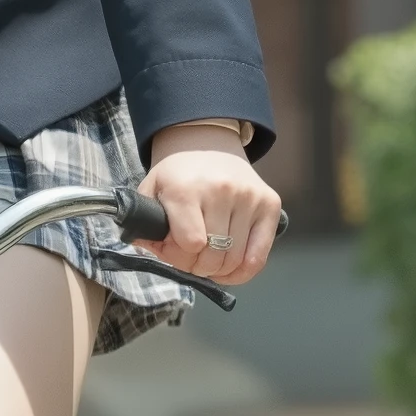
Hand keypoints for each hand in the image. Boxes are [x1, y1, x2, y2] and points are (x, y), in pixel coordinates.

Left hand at [139, 124, 280, 286]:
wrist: (208, 144)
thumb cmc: (177, 175)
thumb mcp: (150, 191)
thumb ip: (145, 223)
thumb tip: (145, 247)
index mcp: (186, 189)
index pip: (190, 244)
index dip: (178, 256)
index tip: (174, 249)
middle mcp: (222, 191)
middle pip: (213, 256)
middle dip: (197, 267)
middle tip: (191, 260)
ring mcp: (250, 197)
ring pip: (235, 260)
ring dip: (219, 271)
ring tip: (208, 262)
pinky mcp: (270, 204)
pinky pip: (259, 256)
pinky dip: (243, 272)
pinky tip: (230, 269)